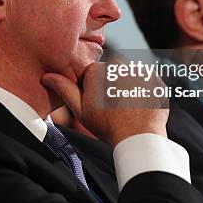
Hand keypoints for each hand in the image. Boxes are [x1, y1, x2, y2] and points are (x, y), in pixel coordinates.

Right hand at [42, 62, 168, 146]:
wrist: (138, 138)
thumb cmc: (107, 126)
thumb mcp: (80, 110)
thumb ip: (64, 89)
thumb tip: (47, 76)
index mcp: (98, 70)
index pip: (92, 76)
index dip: (93, 91)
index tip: (98, 105)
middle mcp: (119, 64)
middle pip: (111, 74)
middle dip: (111, 87)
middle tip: (113, 109)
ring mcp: (139, 71)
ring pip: (129, 77)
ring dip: (127, 88)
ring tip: (127, 109)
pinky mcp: (155, 79)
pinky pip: (146, 83)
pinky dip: (143, 93)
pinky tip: (139, 107)